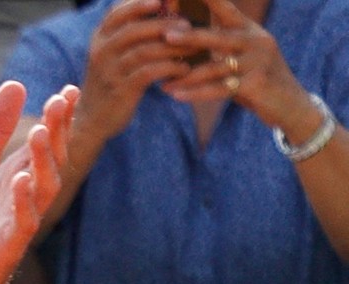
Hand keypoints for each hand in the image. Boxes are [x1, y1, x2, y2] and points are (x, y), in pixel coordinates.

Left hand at [0, 82, 77, 283]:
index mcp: (21, 172)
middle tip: (59, 102)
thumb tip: (17, 83)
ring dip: (44, 160)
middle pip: (51, 158)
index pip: (47, 140)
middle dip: (57, 131)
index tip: (68, 90)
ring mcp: (21, 218)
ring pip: (44, 187)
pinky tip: (19, 180)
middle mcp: (28, 193)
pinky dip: (22, 200)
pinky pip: (23, 221)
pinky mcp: (9, 243)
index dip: (59, 117)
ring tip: (39, 132)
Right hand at [74, 0, 193, 143]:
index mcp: (99, 40)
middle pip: (134, 30)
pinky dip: (171, 68)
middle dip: (164, 25)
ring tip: (193, 49)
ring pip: (145, 51)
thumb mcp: (112, 55)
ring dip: (174, 48)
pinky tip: (183, 69)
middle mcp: (101, 53)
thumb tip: (164, 10)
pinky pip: (150, 72)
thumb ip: (130, 34)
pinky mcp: (121, 90)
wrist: (92, 119)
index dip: (138, 4)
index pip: (116, 14)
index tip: (161, 1)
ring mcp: (110, 72)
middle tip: (188, 27)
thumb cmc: (112, 81)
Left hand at [161, 0, 313, 129]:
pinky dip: (195, 93)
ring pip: (214, 67)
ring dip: (186, 77)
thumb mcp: (241, 54)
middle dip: (190, 37)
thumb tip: (184, 31)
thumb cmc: (256, 78)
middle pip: (217, 37)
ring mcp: (257, 62)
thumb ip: (220, 42)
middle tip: (165, 36)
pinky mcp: (256, 84)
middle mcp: (256, 40)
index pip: (226, 9)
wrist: (290, 104)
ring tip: (162, 84)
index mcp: (249, 30)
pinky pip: (219, 88)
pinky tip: (176, 95)